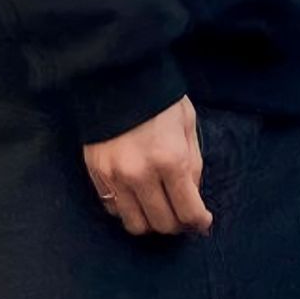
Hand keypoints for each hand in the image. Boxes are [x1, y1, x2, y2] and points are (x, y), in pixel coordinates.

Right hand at [83, 94, 213, 237]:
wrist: (118, 74)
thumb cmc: (159, 97)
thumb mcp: (187, 124)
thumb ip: (193, 164)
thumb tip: (193, 197)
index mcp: (171, 159)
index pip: (188, 211)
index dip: (199, 222)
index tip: (202, 221)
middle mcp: (142, 174)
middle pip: (162, 224)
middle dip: (177, 224)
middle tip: (182, 214)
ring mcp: (116, 176)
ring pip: (135, 224)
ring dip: (151, 222)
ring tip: (158, 209)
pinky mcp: (97, 173)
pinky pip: (113, 208)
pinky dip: (128, 209)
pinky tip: (136, 196)